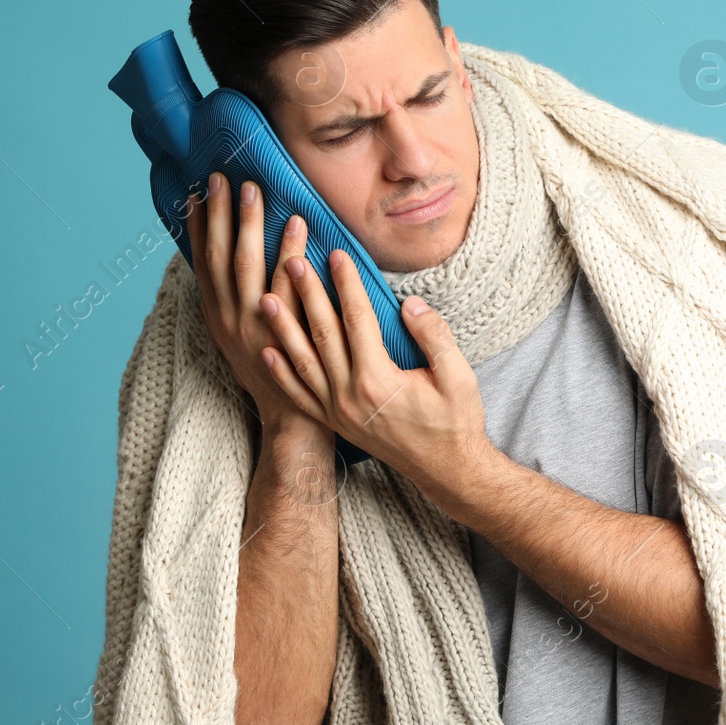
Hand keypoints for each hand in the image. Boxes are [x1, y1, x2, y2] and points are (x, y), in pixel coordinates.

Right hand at [187, 171, 329, 443]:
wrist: (290, 417)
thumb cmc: (271, 371)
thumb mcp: (239, 339)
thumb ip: (233, 304)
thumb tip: (229, 265)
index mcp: (217, 317)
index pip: (201, 263)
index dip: (196, 228)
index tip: (195, 194)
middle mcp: (230, 318)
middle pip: (219, 256)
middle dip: (219, 214)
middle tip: (223, 178)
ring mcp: (255, 324)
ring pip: (246, 265)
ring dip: (248, 224)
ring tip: (253, 190)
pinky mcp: (284, 330)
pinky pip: (286, 283)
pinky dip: (289, 251)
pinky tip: (297, 225)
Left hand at [257, 245, 489, 485]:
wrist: (447, 470)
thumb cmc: (456, 423)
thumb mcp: (458, 377)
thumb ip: (435, 336)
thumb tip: (410, 304)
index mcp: (378, 380)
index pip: (357, 319)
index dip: (346, 283)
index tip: (336, 254)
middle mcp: (350, 396)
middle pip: (322, 334)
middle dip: (307, 293)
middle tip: (292, 260)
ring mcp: (338, 412)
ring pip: (302, 361)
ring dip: (283, 328)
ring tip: (266, 297)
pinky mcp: (335, 423)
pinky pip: (300, 395)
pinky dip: (281, 373)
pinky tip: (268, 351)